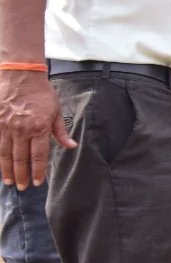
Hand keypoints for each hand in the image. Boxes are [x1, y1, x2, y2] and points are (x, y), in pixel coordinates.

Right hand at [0, 72, 75, 188]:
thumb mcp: (56, 110)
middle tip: (22, 187)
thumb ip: (60, 131)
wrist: (20, 75)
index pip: (39, 155)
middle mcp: (21, 129)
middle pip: (20, 158)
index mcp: (39, 127)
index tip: (38, 182)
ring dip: (7, 169)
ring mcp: (6, 126)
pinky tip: (0, 165)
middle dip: (21, 175)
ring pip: (5, 153)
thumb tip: (72, 146)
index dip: (38, 171)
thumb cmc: (41, 92)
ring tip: (8, 182)